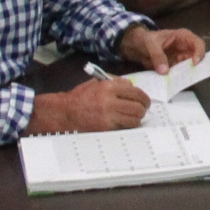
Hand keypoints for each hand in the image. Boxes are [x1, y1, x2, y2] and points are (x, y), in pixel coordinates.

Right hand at [27, 79, 149, 133]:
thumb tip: (133, 86)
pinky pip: (126, 126)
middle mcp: (110, 100)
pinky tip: (125, 123)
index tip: (145, 102)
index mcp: (108, 86)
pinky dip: (129, 125)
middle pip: (138, 106)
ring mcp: (108, 115)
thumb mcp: (96, 83)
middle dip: (143, 109)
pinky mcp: (106, 127)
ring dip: (137, 118)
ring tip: (133, 118)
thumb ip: (115, 82)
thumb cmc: (80, 97)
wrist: (64, 113)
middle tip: (142, 111)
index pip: (136, 92)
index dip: (144, 98)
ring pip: (135, 118)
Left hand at [118, 24, 205, 74]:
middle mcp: (186, 48)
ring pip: (191, 68)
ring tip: (183, 82)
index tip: (195, 63)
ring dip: (188, 75)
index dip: (200, 53)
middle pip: (198, 58)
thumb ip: (157, 56)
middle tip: (194, 76)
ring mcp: (181, 59)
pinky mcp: (176, 67)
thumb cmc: (146, 39)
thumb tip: (165, 72)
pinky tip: (175, 84)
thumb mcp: (151, 44)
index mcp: (183, 37)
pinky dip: (179, 79)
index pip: (198, 44)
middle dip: (197, 67)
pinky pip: (181, 74)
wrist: (137, 47)